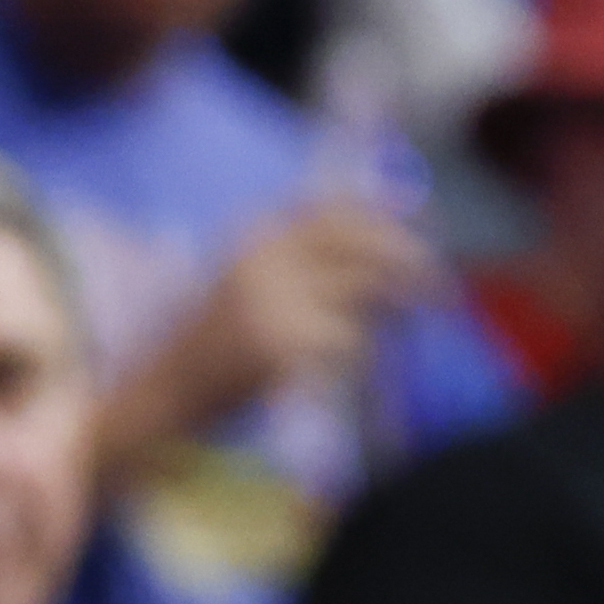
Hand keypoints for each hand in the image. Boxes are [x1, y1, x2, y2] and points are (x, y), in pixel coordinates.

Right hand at [105, 202, 430, 474]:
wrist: (162, 395)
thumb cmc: (216, 346)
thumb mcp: (253, 284)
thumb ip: (309, 261)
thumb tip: (394, 244)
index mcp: (256, 236)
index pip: (337, 209)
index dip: (387, 220)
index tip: (421, 235)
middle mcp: (264, 257)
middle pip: (363, 243)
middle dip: (411, 262)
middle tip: (441, 290)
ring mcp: (272, 298)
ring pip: (364, 296)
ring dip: (383, 321)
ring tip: (370, 340)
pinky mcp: (282, 343)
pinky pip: (350, 342)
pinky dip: (356, 360)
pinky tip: (332, 372)